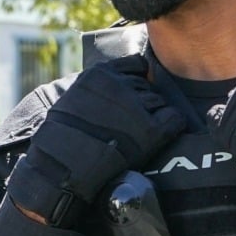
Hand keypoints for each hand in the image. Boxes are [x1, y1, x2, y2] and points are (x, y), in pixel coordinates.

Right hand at [6, 55, 184, 227]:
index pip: (137, 65)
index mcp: (101, 74)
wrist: (61, 170)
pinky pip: (175, 119)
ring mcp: (137, 107)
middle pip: (150, 86)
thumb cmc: (63, 141)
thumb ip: (100, 89)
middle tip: (126, 127)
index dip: (137, 81)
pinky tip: (157, 138)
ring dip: (154, 116)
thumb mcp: (74, 99)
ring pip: (161, 102)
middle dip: (142, 103)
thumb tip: (126, 84)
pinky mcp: (151, 130)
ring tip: (133, 137)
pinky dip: (171, 127)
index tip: (130, 98)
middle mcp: (122, 85)